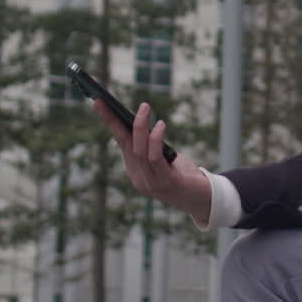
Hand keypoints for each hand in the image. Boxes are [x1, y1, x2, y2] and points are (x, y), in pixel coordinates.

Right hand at [93, 100, 211, 223]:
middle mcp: (138, 176)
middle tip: (111, 100)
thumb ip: (153, 144)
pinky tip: (160, 125)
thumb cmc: (185, 175)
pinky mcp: (164, 182)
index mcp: (135, 169)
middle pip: (126, 144)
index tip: (99, 102)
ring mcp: (149, 182)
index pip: (120, 141)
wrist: (202, 200)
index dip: (109, 121)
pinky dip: (155, 140)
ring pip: (138, 150)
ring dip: (140, 127)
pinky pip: (154, 158)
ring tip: (144, 107)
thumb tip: (142, 119)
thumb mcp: (165, 156)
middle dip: (117, 120)